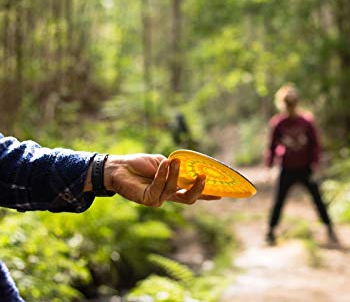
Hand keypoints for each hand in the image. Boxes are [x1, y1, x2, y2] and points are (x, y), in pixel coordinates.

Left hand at [85, 154, 219, 205]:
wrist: (118, 167)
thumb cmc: (139, 164)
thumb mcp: (163, 163)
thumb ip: (175, 167)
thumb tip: (186, 169)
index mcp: (173, 188)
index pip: (193, 193)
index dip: (207, 194)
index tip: (222, 194)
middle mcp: (168, 196)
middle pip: (189, 198)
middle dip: (198, 189)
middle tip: (204, 177)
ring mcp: (158, 199)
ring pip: (174, 189)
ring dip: (175, 174)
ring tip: (174, 160)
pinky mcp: (147, 199)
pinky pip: (159, 187)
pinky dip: (163, 174)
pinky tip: (164, 163)